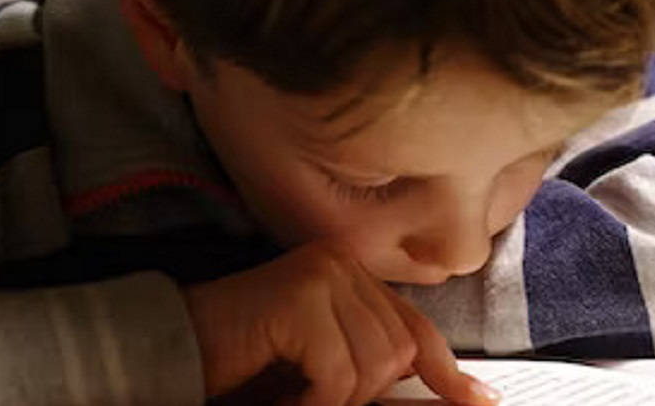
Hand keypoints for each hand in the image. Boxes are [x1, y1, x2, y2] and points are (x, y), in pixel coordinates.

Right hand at [184, 242, 500, 405]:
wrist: (174, 351)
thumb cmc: (244, 366)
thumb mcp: (322, 369)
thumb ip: (370, 369)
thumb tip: (441, 391)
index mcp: (351, 276)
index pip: (414, 327)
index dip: (448, 372)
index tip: (480, 402)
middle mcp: (341, 263)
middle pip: (397, 352)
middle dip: (362, 396)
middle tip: (308, 398)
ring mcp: (322, 273)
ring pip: (374, 365)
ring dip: (333, 402)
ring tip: (291, 396)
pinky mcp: (302, 294)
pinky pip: (338, 373)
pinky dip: (312, 402)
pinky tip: (281, 397)